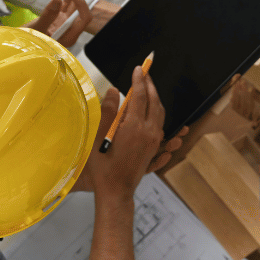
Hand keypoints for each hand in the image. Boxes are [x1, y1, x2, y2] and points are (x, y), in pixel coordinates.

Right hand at [22, 0, 91, 46]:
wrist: (20, 43)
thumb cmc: (28, 41)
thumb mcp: (36, 29)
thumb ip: (47, 16)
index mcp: (69, 35)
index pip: (84, 18)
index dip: (81, 4)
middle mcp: (70, 28)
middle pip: (81, 7)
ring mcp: (65, 21)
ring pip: (75, 2)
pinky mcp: (59, 15)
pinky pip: (67, 1)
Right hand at [76, 67, 166, 199]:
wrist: (115, 190)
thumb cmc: (103, 166)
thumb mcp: (99, 136)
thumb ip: (109, 111)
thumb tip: (115, 91)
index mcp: (135, 126)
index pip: (140, 96)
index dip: (140, 80)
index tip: (139, 68)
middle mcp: (149, 132)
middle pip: (154, 102)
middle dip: (150, 85)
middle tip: (145, 74)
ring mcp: (154, 141)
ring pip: (160, 113)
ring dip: (155, 98)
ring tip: (148, 89)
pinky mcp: (154, 148)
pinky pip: (160, 125)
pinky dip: (156, 112)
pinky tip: (151, 111)